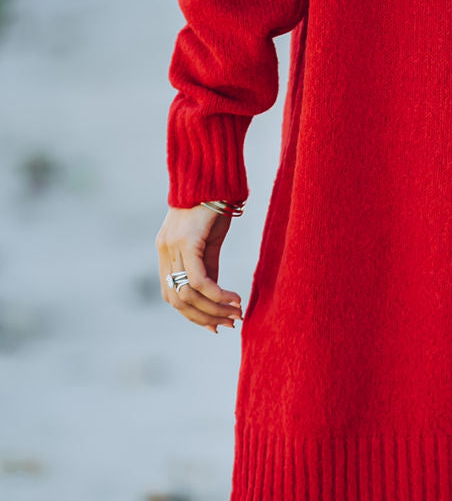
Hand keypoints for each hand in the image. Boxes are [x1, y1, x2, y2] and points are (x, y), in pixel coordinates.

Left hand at [155, 205, 243, 332]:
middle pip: (177, 301)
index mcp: (166, 252)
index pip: (172, 296)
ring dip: (214, 310)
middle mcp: (165, 252)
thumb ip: (208, 266)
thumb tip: (213, 294)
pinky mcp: (187, 242)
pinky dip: (217, 295)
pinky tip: (234, 299)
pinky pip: (198, 280)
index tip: (216, 326)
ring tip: (237, 312)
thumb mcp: (210, 240)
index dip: (193, 315)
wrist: (213, 174)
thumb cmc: (213, 202)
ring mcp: (172, 248)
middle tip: (230, 324)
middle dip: (205, 318)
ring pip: (188, 294)